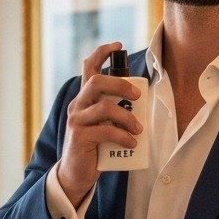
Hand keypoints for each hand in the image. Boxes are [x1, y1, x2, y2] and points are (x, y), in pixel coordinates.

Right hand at [56, 42, 143, 205]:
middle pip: (97, 82)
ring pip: (104, 107)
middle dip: (121, 84)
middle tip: (138, 96)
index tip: (117, 46)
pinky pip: (105, 131)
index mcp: (85, 98)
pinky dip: (123, 136)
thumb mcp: (105, 124)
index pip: (88, 68)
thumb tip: (142, 104)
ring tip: (138, 130)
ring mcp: (76, 120)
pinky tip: (132, 143)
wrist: (76, 173)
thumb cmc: (96, 147)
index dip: (101, 53)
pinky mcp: (79, 136)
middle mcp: (78, 105)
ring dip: (127, 117)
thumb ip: (116, 111)